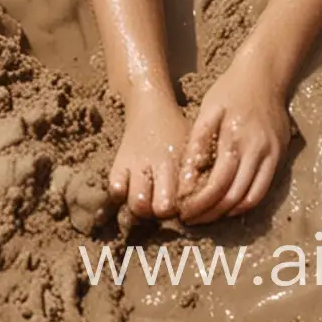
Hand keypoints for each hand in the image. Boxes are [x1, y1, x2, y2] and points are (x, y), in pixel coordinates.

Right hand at [110, 87, 188, 218]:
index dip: (182, 211)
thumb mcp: (190, 147)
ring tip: (147, 202)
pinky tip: (128, 193)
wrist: (150, 106)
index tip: (184, 208)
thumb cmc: (176, 132)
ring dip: (141, 210)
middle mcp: (155, 165)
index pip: (180, 198)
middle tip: (163, 208)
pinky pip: (114, 189)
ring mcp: (135, 165)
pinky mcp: (119, 162)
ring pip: (135, 204)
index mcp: (176, 162)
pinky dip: (120, 196)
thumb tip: (206, 202)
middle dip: (160, 215)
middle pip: (156, 209)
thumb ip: (196, 174)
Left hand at [177, 50, 291, 223]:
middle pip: (233, 196)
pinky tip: (230, 206)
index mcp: (235, 138)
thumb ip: (197, 144)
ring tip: (208, 216)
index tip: (183, 211)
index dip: (199, 203)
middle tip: (191, 219)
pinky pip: (263, 190)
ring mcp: (271, 155)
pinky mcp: (280, 156)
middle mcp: (256, 150)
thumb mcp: (208, 109)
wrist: (265, 74)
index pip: (216, 184)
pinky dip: (246, 204)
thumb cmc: (230, 90)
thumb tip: (185, 179)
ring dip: (227, 213)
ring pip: (250, 198)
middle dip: (210, 213)